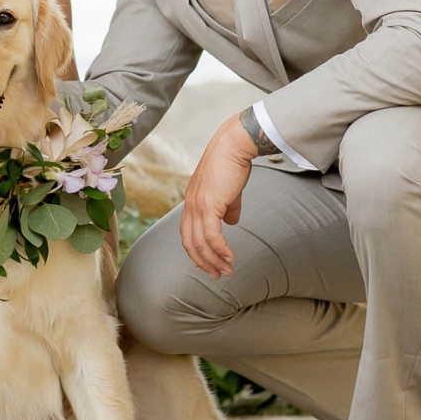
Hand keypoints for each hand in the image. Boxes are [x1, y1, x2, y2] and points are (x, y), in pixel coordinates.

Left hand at [179, 115, 256, 279]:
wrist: (233, 145)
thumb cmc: (232, 163)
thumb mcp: (228, 190)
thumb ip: (228, 207)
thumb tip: (231, 222)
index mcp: (191, 201)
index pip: (187, 233)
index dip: (196, 251)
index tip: (207, 263)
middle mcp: (190, 205)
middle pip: (190, 243)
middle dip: (203, 262)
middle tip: (217, 274)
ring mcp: (197, 205)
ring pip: (200, 243)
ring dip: (214, 260)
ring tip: (227, 270)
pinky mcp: (208, 205)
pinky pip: (211, 235)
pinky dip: (220, 249)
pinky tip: (230, 257)